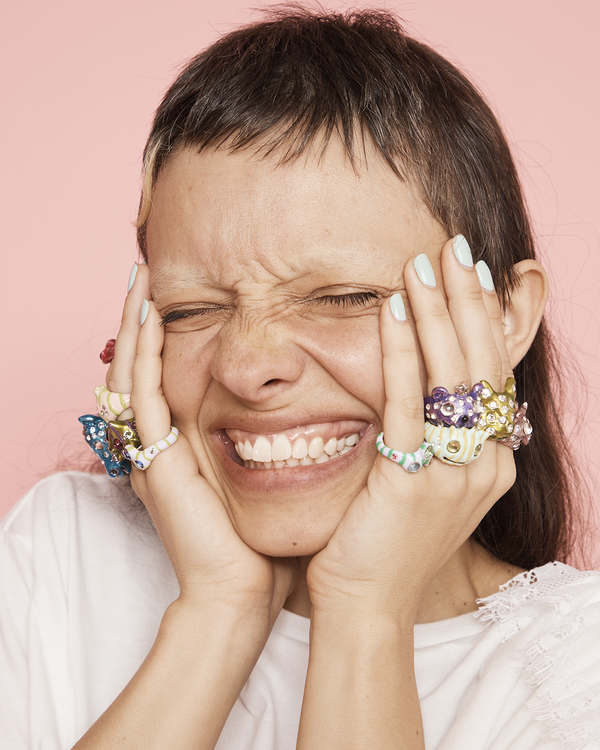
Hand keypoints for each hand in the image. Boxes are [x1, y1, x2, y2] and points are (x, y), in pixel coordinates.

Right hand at [106, 264, 296, 616]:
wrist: (239, 594)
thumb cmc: (261, 543)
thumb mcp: (267, 480)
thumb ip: (278, 443)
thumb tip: (326, 408)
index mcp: (183, 446)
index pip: (166, 377)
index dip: (165, 336)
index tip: (177, 295)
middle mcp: (162, 444)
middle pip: (141, 367)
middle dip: (141, 320)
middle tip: (145, 273)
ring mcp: (154, 453)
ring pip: (131, 374)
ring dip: (134, 326)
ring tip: (138, 279)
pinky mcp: (157, 462)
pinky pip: (140, 399)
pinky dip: (141, 357)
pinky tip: (148, 319)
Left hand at [306, 237, 515, 619]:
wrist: (365, 605)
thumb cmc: (384, 543)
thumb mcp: (425, 486)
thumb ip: (436, 439)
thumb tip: (431, 391)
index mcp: (492, 464)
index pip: (495, 376)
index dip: (487, 322)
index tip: (474, 275)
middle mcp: (485, 466)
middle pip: (483, 365)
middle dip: (470, 301)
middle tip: (455, 249)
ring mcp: (455, 475)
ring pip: (453, 376)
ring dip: (440, 312)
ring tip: (425, 263)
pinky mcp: (412, 480)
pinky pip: (409, 401)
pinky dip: (404, 350)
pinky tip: (394, 309)